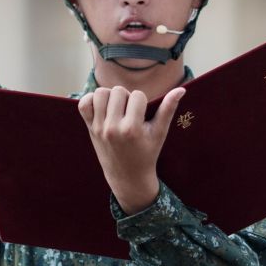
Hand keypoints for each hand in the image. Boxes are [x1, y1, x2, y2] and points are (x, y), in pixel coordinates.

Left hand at [76, 85, 186, 214]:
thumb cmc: (147, 153)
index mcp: (132, 129)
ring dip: (110, 96)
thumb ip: (168, 109)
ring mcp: (99, 128)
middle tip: (130, 110)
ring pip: (101, 93)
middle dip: (127, 97)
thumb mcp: (159, 133)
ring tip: (117, 107)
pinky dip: (91, 100)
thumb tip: (181, 89)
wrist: (127, 176)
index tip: (143, 113)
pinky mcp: (90, 128)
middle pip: (118, 91)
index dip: (143, 101)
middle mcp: (113, 128)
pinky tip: (103, 107)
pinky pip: (84, 104)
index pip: (138, 96)